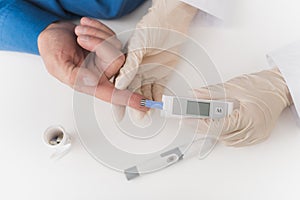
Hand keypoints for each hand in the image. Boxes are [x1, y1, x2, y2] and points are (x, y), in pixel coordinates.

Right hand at [38, 18, 147, 110]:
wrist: (54, 33)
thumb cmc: (53, 50)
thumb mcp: (57, 65)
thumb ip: (73, 75)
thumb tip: (92, 81)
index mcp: (91, 84)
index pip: (113, 94)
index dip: (130, 100)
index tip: (144, 104)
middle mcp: (102, 72)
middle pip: (117, 60)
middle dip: (98, 44)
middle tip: (80, 38)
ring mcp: (107, 58)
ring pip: (116, 46)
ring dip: (95, 34)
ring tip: (79, 32)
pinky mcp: (109, 45)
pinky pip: (112, 36)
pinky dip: (97, 28)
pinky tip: (85, 28)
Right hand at [114, 0, 197, 121]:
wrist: (171, 20)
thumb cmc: (151, 27)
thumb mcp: (137, 46)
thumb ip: (129, 66)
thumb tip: (120, 83)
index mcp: (126, 64)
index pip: (120, 85)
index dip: (118, 100)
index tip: (119, 113)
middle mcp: (136, 70)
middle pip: (133, 92)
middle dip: (134, 105)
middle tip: (137, 117)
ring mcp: (149, 72)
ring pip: (145, 93)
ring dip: (146, 104)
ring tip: (146, 115)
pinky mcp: (162, 73)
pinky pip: (158, 89)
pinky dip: (157, 98)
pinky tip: (156, 105)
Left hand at [192, 68, 291, 146]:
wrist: (280, 88)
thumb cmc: (262, 86)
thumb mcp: (233, 87)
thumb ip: (211, 93)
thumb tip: (194, 95)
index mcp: (248, 117)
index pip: (217, 126)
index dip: (198, 123)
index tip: (186, 119)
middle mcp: (253, 130)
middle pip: (220, 134)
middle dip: (204, 125)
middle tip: (190, 116)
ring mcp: (255, 136)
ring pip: (225, 139)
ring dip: (214, 129)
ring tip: (206, 116)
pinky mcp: (256, 137)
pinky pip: (234, 140)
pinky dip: (224, 132)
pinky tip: (221, 122)